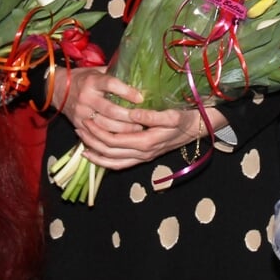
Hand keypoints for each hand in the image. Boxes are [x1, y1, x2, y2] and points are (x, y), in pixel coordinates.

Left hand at [60, 68, 216, 170]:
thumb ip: (152, 115)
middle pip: (110, 153)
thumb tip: (132, 114)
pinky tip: (95, 155)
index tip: (86, 120)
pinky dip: (105, 162)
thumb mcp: (172, 114)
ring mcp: (144, 157)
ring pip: (113, 162)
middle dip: (92, 141)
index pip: (114, 141)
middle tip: (79, 127)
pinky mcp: (145, 157)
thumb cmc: (187, 117)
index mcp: (147, 142)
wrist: (200, 127)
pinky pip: (121, 165)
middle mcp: (143, 154)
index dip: (98, 133)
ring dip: (96, 153)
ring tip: (81, 142)